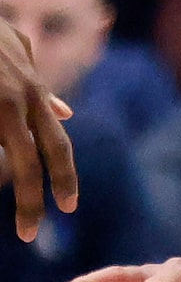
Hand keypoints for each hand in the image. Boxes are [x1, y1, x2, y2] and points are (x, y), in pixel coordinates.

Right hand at [0, 16, 77, 241]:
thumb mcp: (17, 49)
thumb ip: (39, 85)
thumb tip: (65, 114)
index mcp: (31, 91)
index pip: (57, 144)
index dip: (64, 177)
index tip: (69, 206)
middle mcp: (14, 100)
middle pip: (31, 160)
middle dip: (33, 199)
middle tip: (32, 233)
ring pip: (9, 157)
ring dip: (12, 190)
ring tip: (14, 222)